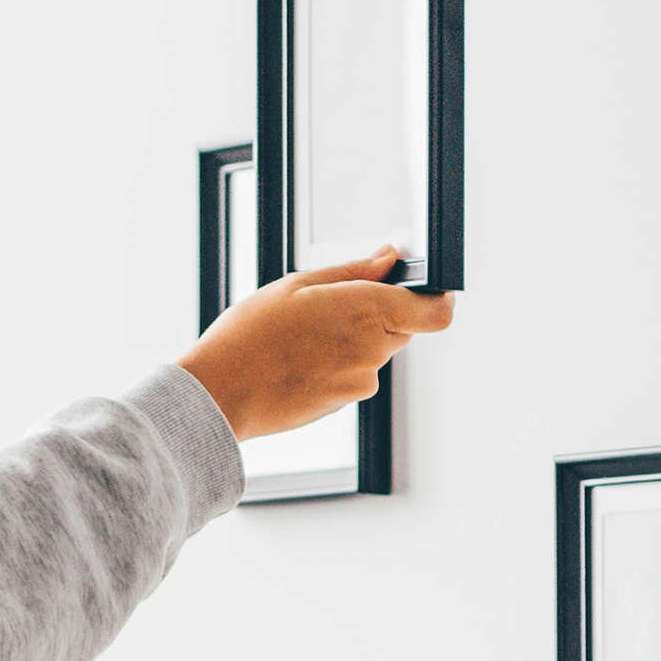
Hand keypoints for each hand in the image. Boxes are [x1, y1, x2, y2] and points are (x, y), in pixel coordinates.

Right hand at [174, 249, 456, 439]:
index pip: (435, 312)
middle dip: (378, 313)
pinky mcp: (345, 402)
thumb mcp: (298, 285)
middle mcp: (372, 350)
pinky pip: (353, 374)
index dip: (438, 299)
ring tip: (303, 336)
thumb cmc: (251, 335)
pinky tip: (298, 359)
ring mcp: (361, 381)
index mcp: (367, 311)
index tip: (426, 289)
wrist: (222, 392)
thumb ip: (354, 272)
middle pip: (401, 327)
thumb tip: (389, 258)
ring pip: (374, 351)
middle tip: (331, 306)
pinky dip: (335, 364)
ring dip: (351, 340)